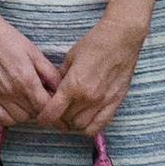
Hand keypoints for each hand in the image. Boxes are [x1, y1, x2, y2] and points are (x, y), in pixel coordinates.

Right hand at [0, 6, 62, 128]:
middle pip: (34, 114)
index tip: (56, 104)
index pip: (45, 107)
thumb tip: (62, 89)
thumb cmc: (8, 39)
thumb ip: (50, 73)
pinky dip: (11, 117)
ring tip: (28, 100)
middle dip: (42, 108)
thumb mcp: (34, 53)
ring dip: (28, 113)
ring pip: (20, 119)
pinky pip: (2, 118)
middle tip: (42, 97)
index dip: (54, 108)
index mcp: (26, 79)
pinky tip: (15, 106)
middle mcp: (11, 91)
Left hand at [43, 12, 142, 138]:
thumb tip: (53, 91)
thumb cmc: (94, 43)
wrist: (122, 38)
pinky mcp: (116, 102)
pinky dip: (90, 127)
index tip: (42, 116)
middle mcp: (88, 98)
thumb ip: (60, 78)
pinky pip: (100, 126)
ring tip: (72, 113)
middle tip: (58, 110)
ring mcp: (103, 102)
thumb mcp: (70, 58)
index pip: (52, 113)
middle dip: (59, 118)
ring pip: (82, 127)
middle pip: (66, 121)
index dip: (44, 117)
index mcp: (73, 86)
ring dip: (73, 123)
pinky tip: (86, 118)